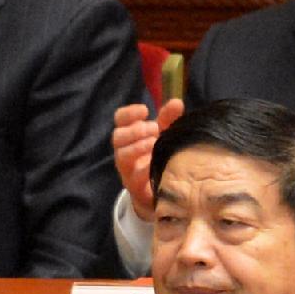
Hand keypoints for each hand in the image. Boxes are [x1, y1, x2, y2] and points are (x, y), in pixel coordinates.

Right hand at [112, 100, 184, 219]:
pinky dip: (144, 169)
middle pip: (117, 137)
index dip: (129, 113)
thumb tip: (177, 102)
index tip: (146, 111)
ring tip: (154, 143)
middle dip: (135, 131)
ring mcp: (126, 170)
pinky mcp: (134, 186)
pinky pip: (134, 177)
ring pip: (122, 155)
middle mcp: (123, 151)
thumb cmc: (158, 157)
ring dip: (138, 147)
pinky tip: (155, 163)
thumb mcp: (163, 136)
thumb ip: (168, 119)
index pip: (120, 119)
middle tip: (154, 129)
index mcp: (129, 136)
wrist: (160, 191)